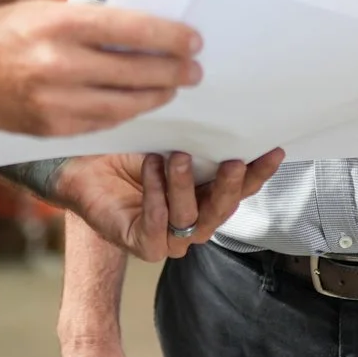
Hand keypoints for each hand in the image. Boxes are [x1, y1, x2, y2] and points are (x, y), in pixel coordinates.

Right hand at [0, 2, 200, 136]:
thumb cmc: (5, 31)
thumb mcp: (48, 10)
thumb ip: (93, 22)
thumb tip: (147, 32)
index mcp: (60, 24)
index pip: (130, 31)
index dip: (168, 37)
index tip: (194, 40)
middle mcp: (57, 64)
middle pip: (132, 72)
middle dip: (170, 72)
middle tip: (194, 70)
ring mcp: (53, 102)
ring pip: (122, 104)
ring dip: (154, 97)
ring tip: (173, 88)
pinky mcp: (49, 129)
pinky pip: (100, 123)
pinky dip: (124, 113)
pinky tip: (139, 104)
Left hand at [54, 148, 284, 262]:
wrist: (83, 165)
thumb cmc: (129, 153)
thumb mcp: (171, 140)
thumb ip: (200, 138)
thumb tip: (229, 111)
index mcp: (207, 196)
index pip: (242, 189)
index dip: (259, 173)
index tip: (273, 150)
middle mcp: (194, 221)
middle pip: (222, 210)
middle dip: (228, 186)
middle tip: (231, 161)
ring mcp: (169, 238)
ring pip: (190, 220)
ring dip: (185, 187)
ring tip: (178, 157)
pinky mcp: (142, 245)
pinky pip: (157, 229)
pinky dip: (156, 199)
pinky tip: (151, 170)